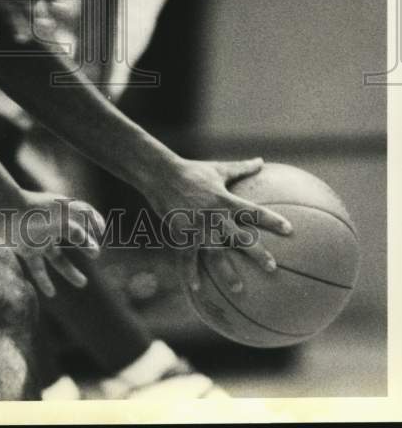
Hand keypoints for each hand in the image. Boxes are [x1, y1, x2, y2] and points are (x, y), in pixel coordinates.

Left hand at [6, 190, 105, 298]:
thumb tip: (93, 248)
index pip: (84, 214)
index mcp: (61, 211)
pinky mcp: (25, 249)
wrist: (2, 209)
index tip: (102, 232)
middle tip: (96, 256)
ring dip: (69, 271)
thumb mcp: (58, 220)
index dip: (95, 221)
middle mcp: (51, 225)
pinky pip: (37, 267)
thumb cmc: (32, 210)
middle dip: (86, 247)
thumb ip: (76, 232)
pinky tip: (51, 293)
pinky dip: (44, 280)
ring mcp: (38, 239)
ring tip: (83, 283)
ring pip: (57, 258)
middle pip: (73, 238)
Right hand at [143, 157, 292, 293]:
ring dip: (227, 272)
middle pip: (239, 237)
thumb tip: (262, 160)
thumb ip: (241, 168)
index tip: (289, 230)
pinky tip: (196, 290)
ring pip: (215, 253)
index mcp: (225, 200)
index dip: (271, 220)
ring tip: (239, 289)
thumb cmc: (191, 170)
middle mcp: (214, 215)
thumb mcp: (218, 168)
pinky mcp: (182, 234)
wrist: (160, 174)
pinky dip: (191, 274)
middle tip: (272, 267)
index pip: (253, 212)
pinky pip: (187, 257)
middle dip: (256, 253)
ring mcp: (198, 227)